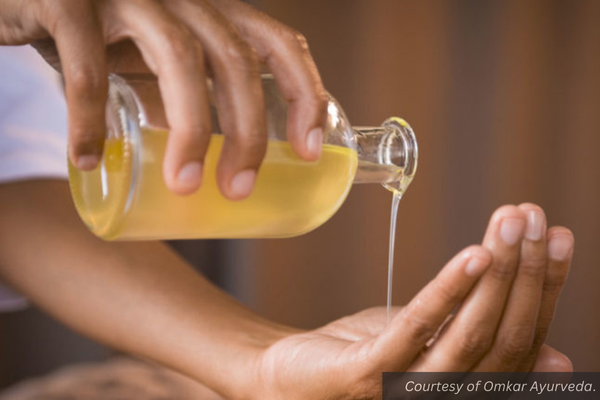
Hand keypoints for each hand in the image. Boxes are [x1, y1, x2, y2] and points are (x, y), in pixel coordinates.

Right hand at [0, 0, 325, 197]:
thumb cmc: (99, 31)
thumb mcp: (152, 63)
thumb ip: (180, 97)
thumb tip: (207, 156)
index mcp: (210, 12)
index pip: (278, 44)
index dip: (304, 94)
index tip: (309, 151)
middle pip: (236, 61)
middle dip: (248, 132)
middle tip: (238, 188)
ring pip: (180, 60)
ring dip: (189, 132)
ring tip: (185, 186)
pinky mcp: (71, 0)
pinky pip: (89, 68)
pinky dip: (89, 119)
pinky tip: (88, 159)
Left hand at [247, 204, 572, 398]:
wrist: (294, 377)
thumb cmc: (367, 358)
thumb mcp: (434, 351)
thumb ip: (483, 347)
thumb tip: (559, 356)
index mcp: (465, 387)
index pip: (522, 343)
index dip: (545, 289)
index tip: (557, 235)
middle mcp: (444, 397)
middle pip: (504, 338)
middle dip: (527, 273)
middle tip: (534, 216)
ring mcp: (404, 392)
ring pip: (468, 334)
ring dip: (497, 274)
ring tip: (510, 223)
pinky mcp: (367, 375)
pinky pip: (415, 329)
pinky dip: (448, 292)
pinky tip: (473, 254)